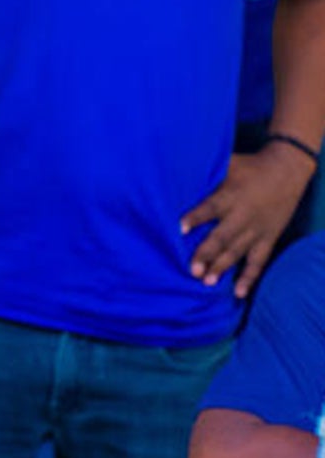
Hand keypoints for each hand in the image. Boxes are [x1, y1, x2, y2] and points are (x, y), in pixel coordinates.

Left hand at [181, 144, 315, 296]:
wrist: (287, 170)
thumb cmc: (248, 167)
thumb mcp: (226, 164)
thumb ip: (203, 173)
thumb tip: (170, 171)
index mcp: (229, 196)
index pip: (209, 209)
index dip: (194, 218)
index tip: (178, 229)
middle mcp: (243, 216)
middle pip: (222, 237)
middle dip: (206, 254)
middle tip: (192, 270)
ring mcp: (257, 230)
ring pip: (237, 252)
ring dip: (222, 267)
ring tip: (207, 282)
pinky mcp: (268, 238)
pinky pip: (259, 261)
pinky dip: (249, 277)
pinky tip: (239, 293)